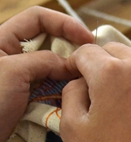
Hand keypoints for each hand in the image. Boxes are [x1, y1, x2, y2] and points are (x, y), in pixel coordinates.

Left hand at [0, 7, 92, 141]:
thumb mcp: (13, 72)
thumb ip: (44, 60)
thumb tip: (71, 64)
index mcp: (2, 41)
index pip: (38, 19)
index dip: (64, 24)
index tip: (87, 38)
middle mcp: (14, 57)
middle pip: (51, 44)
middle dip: (71, 52)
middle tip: (90, 64)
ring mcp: (24, 80)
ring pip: (56, 69)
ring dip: (71, 75)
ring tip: (84, 84)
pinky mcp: (30, 100)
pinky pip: (55, 91)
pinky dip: (66, 94)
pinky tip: (75, 99)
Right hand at [60, 42, 130, 141]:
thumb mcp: (73, 129)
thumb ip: (69, 95)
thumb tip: (79, 81)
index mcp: (109, 71)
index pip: (85, 52)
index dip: (75, 65)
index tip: (75, 80)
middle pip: (113, 49)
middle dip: (101, 64)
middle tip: (98, 91)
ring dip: (128, 65)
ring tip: (123, 91)